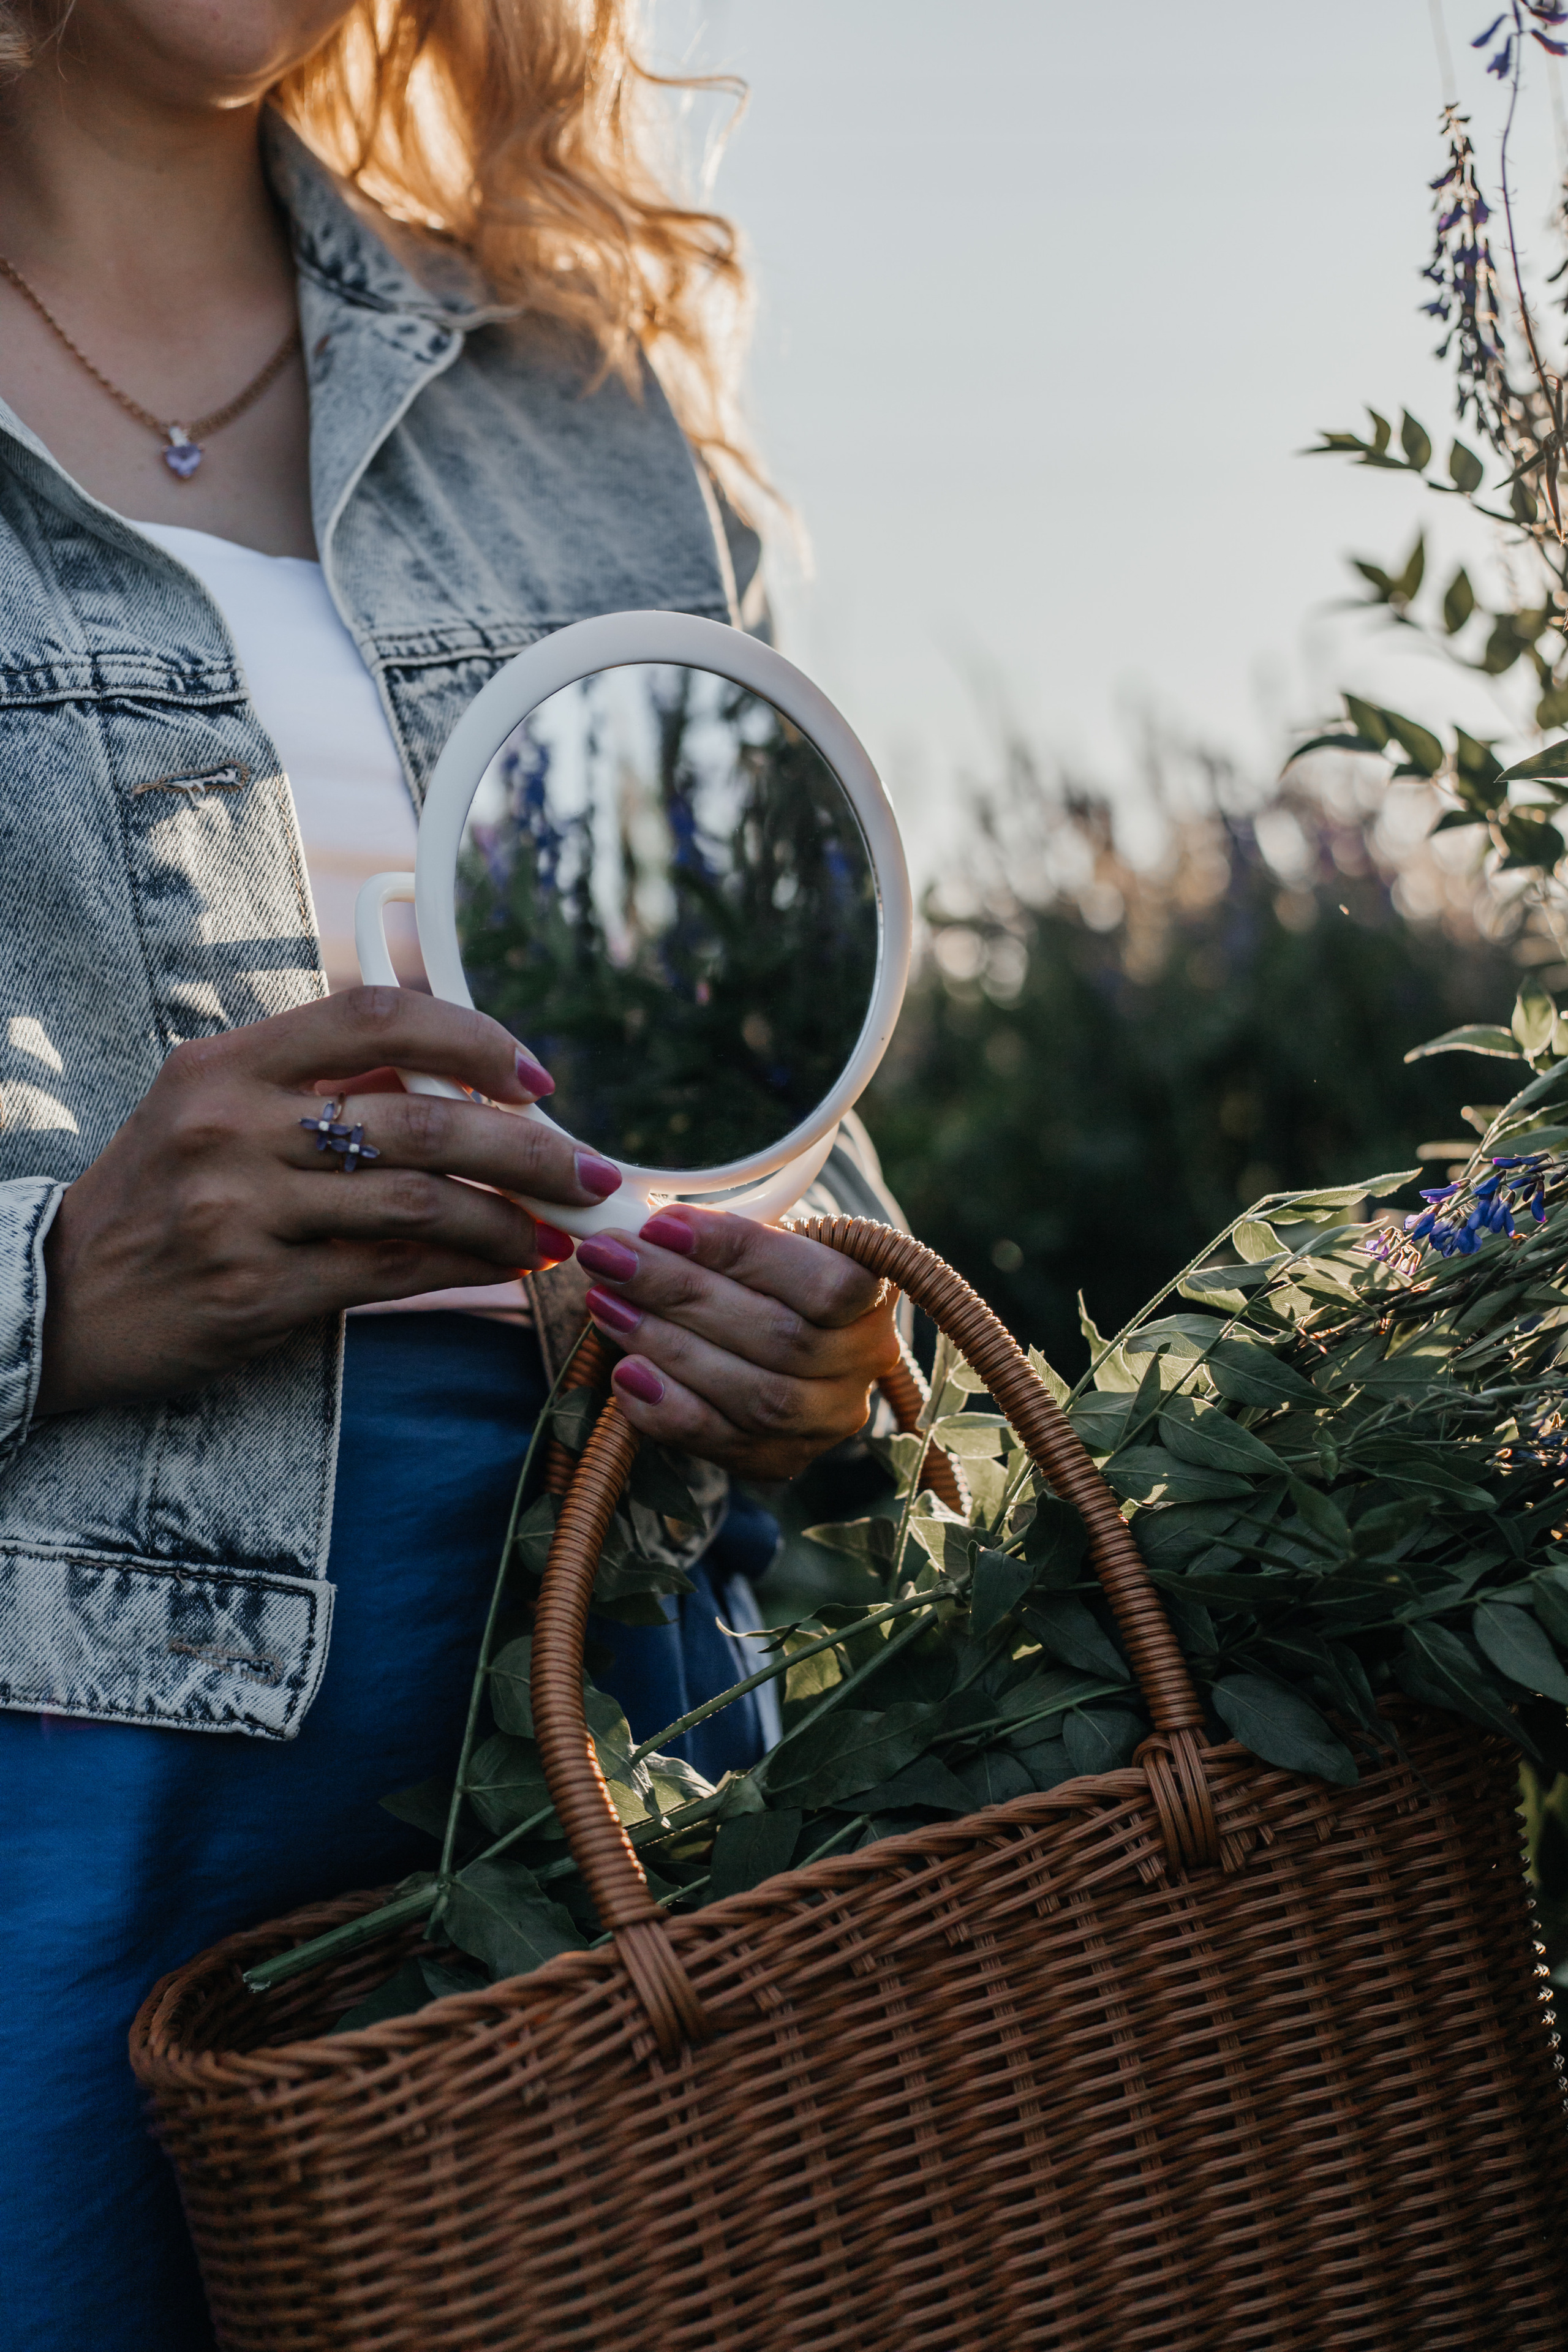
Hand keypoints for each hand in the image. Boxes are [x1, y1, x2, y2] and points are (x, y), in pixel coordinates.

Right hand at [36, 988, 621, 1414]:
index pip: (374, 1013)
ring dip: (510, 1218)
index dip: (471, 1037)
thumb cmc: (156, 1199)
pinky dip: (466, 1269)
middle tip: (589, 1168)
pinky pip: (392, 1273)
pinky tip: (508, 1268)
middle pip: (421, 1117)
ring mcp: (241, 1212)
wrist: (58, 1300)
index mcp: (226, 1065)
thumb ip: (317, 1085)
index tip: (530, 1076)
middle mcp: (231, 1127)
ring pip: (419, 1201)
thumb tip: (453, 1074)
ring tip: (559, 1230)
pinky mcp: (256, 1291)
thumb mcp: (211, 1111)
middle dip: (528, 1145)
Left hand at [574, 1205, 901, 1479]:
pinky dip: (668, 1410)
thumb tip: (641, 1230)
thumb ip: (718, 1236)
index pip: (822, 1280)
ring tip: (606, 1306)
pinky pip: (725, 1443)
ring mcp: (830, 1418)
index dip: (738, 1252)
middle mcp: (866, 1359)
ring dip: (668, 1348)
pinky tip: (624, 1374)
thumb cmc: (765, 1269)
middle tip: (607, 1257)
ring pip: (756, 1396)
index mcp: (875, 1289)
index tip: (659, 1225)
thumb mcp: (761, 1234)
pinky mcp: (785, 1458)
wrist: (780, 1327)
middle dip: (680, 1293)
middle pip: (779, 1337)